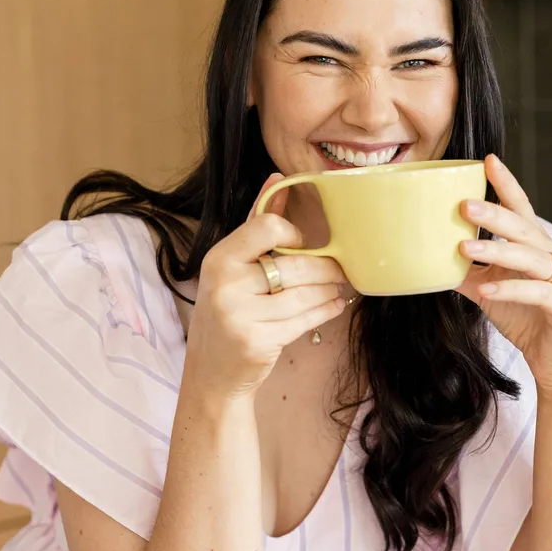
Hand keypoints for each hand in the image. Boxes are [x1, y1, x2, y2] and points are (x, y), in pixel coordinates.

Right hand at [186, 174, 346, 396]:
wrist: (212, 371)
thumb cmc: (227, 311)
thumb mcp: (232, 266)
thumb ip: (257, 224)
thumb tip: (279, 179)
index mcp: (219, 259)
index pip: (267, 228)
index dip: (293, 234)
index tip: (303, 244)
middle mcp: (226, 286)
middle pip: (295, 265)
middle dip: (325, 268)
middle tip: (339, 269)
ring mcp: (241, 316)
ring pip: (305, 295)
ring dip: (329, 290)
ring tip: (338, 287)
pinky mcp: (259, 341)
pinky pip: (306, 320)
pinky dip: (326, 311)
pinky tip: (334, 305)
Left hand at [456, 154, 551, 390]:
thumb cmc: (524, 318)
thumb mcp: (489, 291)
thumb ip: (467, 273)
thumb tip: (429, 259)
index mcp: (536, 246)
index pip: (522, 209)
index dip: (506, 185)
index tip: (488, 161)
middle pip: (523, 228)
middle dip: (494, 215)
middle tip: (463, 206)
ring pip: (529, 257)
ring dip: (496, 251)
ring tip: (465, 248)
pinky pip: (537, 292)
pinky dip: (511, 290)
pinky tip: (488, 291)